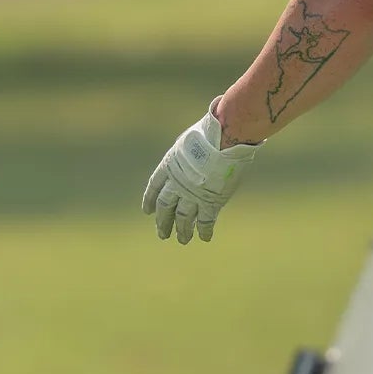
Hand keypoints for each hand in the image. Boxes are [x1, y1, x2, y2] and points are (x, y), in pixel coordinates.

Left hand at [143, 107, 261, 243]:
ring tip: (182, 240)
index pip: (154, 187)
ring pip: (183, 217)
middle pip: (165, 206)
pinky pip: (205, 221)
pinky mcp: (211, 202)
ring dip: (182, 230)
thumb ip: (186, 155)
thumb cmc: (211, 133)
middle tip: (162, 234)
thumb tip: (191, 158)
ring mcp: (192, 194)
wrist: (225, 139)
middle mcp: (177, 183)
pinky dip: (203, 231)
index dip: (149, 200)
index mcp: (169, 166)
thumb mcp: (189, 142)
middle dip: (163, 221)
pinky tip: (204, 238)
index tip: (147, 212)